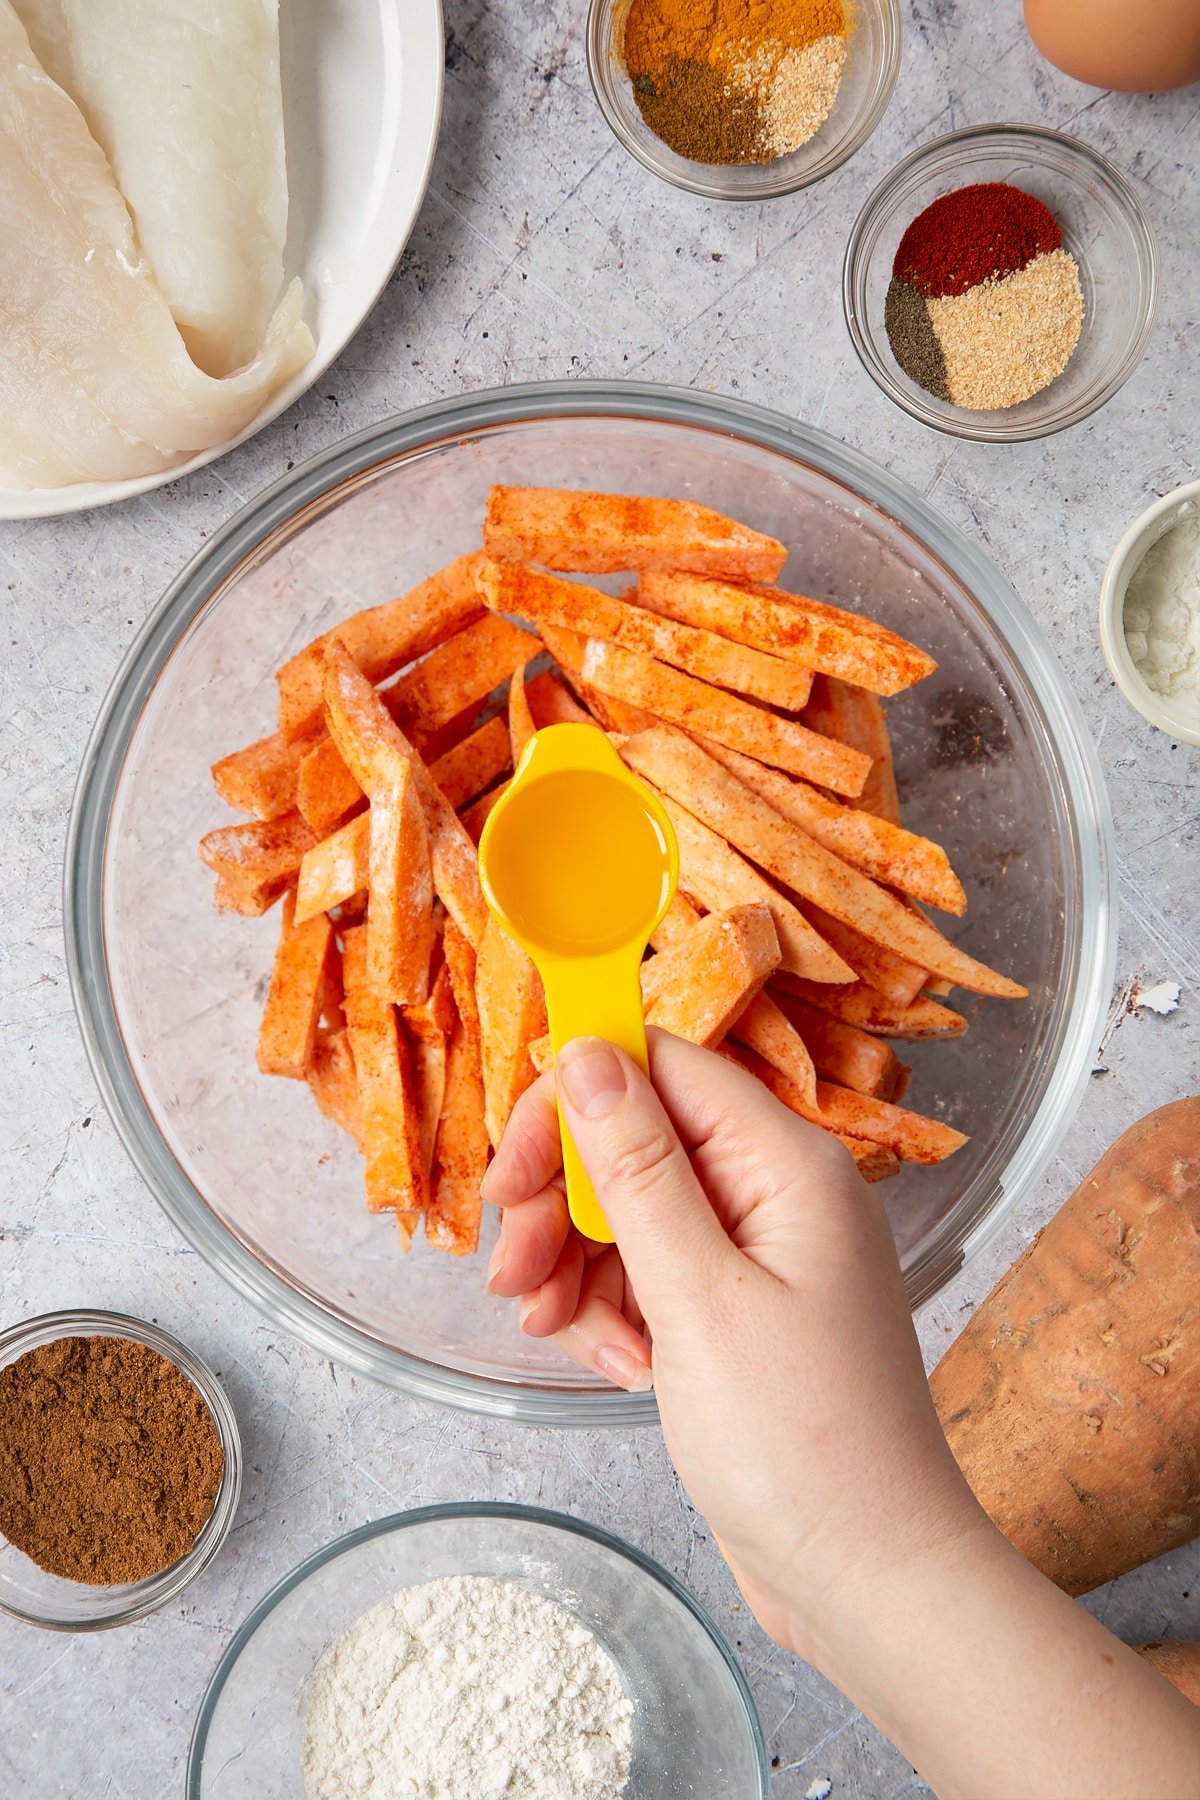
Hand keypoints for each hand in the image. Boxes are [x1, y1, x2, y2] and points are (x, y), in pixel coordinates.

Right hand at [482, 1030, 978, 1656]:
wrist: (869, 1580)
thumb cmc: (806, 1446)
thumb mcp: (698, 1295)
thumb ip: (636, 1168)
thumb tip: (588, 1054)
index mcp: (786, 1164)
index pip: (661, 1068)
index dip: (574, 1102)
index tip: (512, 1174)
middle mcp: (776, 1193)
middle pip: (636, 1140)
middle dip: (561, 1200)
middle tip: (513, 1272)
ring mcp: (760, 1255)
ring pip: (632, 1213)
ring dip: (575, 1264)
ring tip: (550, 1328)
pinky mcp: (740, 1312)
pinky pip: (652, 1275)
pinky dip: (613, 1310)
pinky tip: (615, 1364)